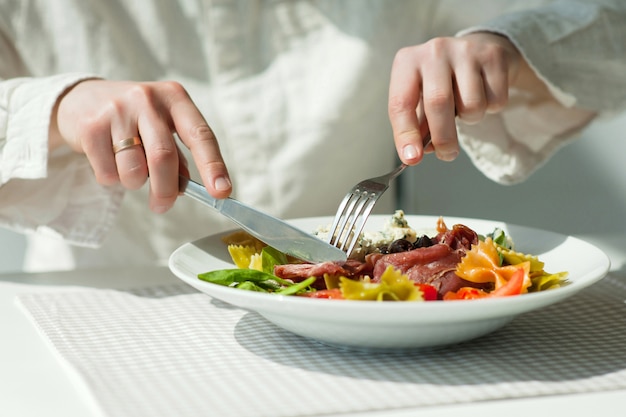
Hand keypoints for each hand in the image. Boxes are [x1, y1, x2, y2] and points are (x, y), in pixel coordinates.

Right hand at [49, 79, 230, 212]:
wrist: (80, 99)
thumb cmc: (134, 119)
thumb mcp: (162, 127)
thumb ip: (178, 156)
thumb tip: (184, 190)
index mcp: (175, 98)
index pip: (201, 135)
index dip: (213, 166)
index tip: (222, 192)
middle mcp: (147, 99)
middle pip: (164, 157)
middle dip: (165, 190)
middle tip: (162, 206)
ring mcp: (117, 110)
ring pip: (134, 169)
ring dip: (135, 184)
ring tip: (131, 171)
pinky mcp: (91, 127)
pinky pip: (108, 173)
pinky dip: (112, 179)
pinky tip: (108, 161)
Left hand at [388, 32, 524, 163]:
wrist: (477, 51)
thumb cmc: (441, 82)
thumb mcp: (420, 98)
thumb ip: (417, 125)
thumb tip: (416, 153)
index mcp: (407, 62)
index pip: (401, 103)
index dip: (405, 134)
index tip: (412, 158)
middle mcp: (434, 50)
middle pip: (438, 103)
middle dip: (443, 137)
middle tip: (447, 154)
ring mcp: (465, 50)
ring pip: (471, 105)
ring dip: (470, 119)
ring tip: (465, 107)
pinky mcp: (493, 55)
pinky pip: (495, 100)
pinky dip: (491, 108)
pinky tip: (483, 94)